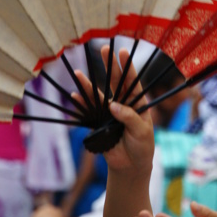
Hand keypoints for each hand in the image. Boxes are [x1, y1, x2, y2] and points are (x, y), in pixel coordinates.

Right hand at [76, 47, 154, 176]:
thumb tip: (113, 105)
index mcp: (137, 103)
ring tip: (79, 74)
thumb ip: (129, 118)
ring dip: (89, 85)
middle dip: (109, 66)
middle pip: (115, 82)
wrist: (131, 166)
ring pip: (98, 95)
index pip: (132, 81)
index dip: (127, 67)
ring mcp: (109, 113)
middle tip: (103, 49)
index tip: (122, 52)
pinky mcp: (99, 124)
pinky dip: (81, 105)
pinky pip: (89, 112)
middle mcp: (123, 104)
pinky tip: (74, 96)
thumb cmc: (142, 147)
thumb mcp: (141, 132)